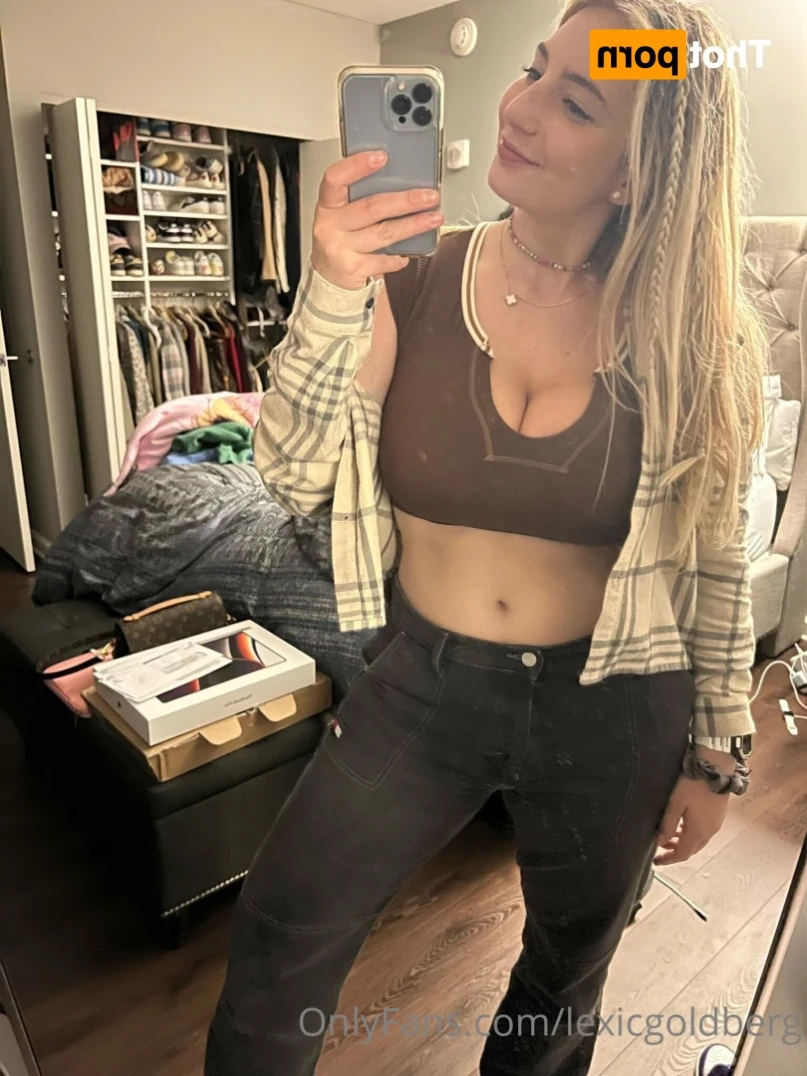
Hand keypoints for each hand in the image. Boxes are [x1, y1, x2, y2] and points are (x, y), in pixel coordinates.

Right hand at [312, 150, 443, 290]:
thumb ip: (361, 199)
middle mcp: (331, 225)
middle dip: (406, 200)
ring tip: (434, 218)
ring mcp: (340, 248)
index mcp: (328, 205)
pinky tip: (410, 252)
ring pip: (384, 232)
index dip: (357, 166)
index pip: (336, 179)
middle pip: (372, 207)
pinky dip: (400, 256)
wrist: (327, 278)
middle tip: (429, 196)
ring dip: (413, 225)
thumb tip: (401, 183)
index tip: (382, 156)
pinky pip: (384, 260)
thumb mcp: (342, 215)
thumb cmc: (340, 239)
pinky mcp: (352, 269)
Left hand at [653, 773, 729, 865]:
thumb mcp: (675, 804)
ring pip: (698, 840)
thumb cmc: (693, 785)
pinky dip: (691, 833)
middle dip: (675, 851)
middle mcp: (710, 831)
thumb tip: (659, 842)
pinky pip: (704, 831)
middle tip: (660, 848)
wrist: (716, 767)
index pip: (682, 854)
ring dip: (683, 841)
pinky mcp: (719, 814)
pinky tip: (683, 824)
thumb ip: (668, 824)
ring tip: (668, 835)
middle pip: (691, 849)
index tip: (656, 862)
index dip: (669, 859)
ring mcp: (716, 823)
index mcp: (698, 832)